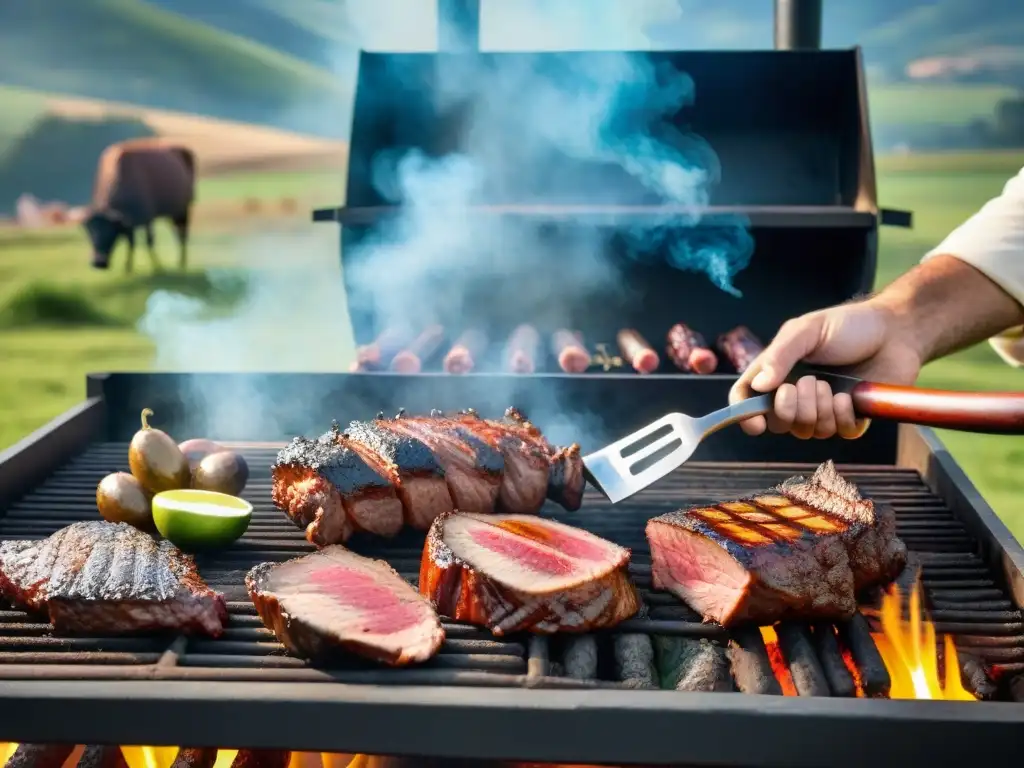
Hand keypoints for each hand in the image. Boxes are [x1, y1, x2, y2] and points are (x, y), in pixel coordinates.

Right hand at [728, 299, 922, 438]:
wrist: (895, 331)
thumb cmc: (848, 325)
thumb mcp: (807, 330)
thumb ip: (780, 355)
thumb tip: (758, 385)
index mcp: (777, 371)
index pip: (747, 398)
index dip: (743, 414)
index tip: (755, 423)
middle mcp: (796, 394)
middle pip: (776, 423)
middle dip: (789, 409)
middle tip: (808, 382)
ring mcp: (823, 408)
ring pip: (807, 431)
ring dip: (818, 411)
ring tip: (831, 387)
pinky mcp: (851, 418)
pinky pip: (838, 433)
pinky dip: (841, 417)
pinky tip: (850, 396)